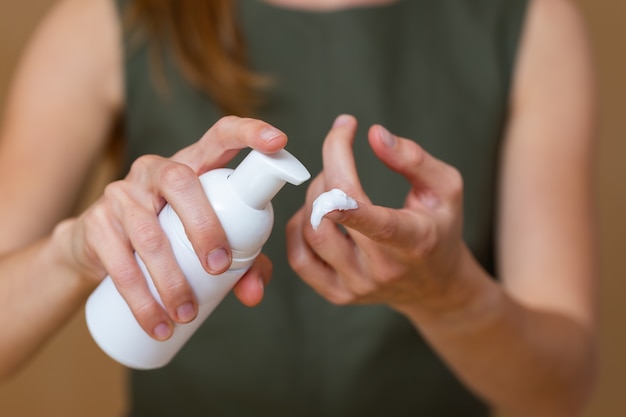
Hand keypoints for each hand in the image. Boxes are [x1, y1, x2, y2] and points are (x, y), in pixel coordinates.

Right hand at [65, 116, 284, 339]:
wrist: (100, 249)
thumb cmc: (171, 237)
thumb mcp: (207, 241)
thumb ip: (243, 262)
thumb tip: (254, 293)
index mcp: (192, 166)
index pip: (220, 136)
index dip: (249, 132)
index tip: (279, 141)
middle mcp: (155, 171)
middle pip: (182, 183)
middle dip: (206, 226)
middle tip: (220, 268)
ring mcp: (121, 194)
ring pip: (149, 233)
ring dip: (171, 280)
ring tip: (187, 313)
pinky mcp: (95, 224)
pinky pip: (119, 263)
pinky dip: (141, 300)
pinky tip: (157, 323)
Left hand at [286, 114, 469, 315]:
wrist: (435, 285)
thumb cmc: (440, 228)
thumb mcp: (446, 189)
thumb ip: (414, 159)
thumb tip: (374, 134)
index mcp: (415, 241)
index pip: (380, 225)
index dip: (351, 206)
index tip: (331, 180)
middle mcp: (383, 269)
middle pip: (333, 217)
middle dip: (329, 172)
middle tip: (340, 158)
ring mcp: (357, 285)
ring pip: (312, 232)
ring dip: (314, 197)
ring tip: (332, 186)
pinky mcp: (337, 294)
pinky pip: (299, 258)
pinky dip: (299, 226)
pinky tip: (317, 214)